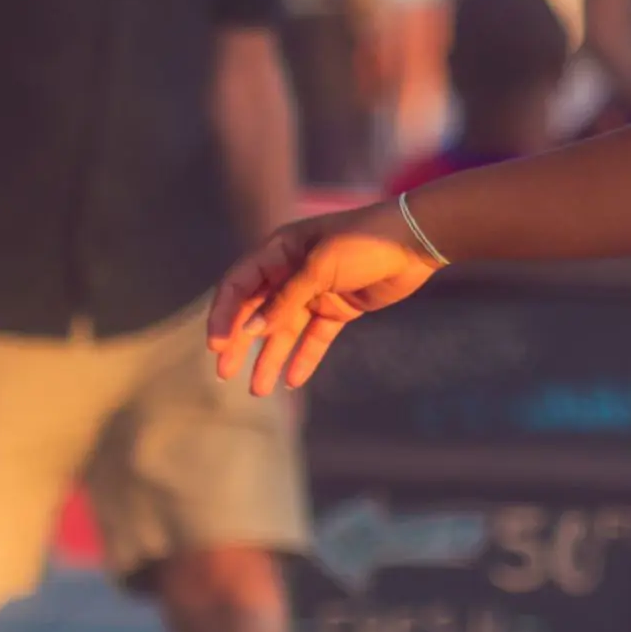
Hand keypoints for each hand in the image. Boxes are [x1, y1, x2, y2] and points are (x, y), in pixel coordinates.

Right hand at [206, 206, 445, 398]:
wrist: (414, 242)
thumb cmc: (362, 242)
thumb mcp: (319, 267)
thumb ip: (285, 299)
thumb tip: (250, 329)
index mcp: (279, 252)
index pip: (239, 285)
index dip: (224, 314)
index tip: (217, 345)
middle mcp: (291, 272)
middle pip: (256, 312)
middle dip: (239, 343)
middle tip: (223, 374)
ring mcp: (315, 292)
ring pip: (284, 331)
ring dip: (269, 358)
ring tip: (257, 390)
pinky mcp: (338, 308)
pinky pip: (314, 337)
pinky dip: (304, 358)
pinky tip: (292, 381)